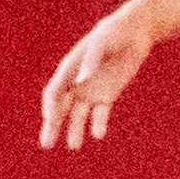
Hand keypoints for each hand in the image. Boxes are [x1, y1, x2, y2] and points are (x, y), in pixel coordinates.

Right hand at [39, 1, 157, 148]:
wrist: (133, 32)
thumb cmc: (112, 33)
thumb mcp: (101, 43)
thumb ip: (91, 61)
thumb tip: (81, 81)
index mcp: (68, 69)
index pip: (53, 93)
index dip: (50, 107)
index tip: (50, 120)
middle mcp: (76, 83)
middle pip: (60, 108)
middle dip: (53, 126)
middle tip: (46, 144)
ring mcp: (91, 91)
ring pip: (78, 115)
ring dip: (74, 130)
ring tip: (74, 146)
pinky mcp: (107, 95)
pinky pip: (100, 114)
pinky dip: (98, 124)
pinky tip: (98, 134)